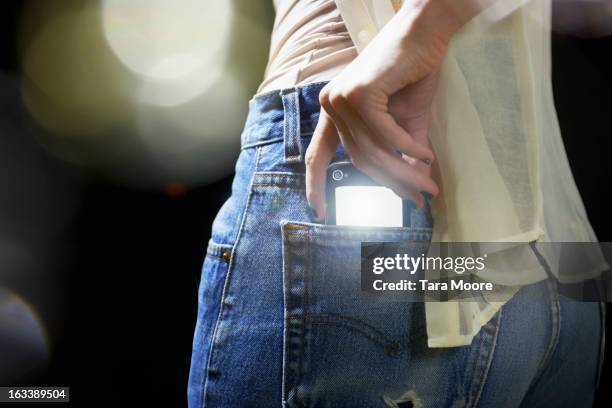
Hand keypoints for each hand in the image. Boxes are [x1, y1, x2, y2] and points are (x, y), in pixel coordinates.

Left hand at [305, 1, 457, 218]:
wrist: (425, 32)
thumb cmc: (412, 73)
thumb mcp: (405, 121)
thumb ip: (401, 152)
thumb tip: (412, 187)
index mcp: (334, 113)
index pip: (317, 154)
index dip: (315, 184)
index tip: (319, 211)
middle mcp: (330, 105)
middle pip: (360, 159)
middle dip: (391, 183)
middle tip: (418, 198)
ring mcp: (340, 98)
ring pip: (373, 150)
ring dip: (403, 171)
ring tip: (427, 186)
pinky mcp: (359, 92)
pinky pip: (384, 133)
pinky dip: (407, 147)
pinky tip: (425, 156)